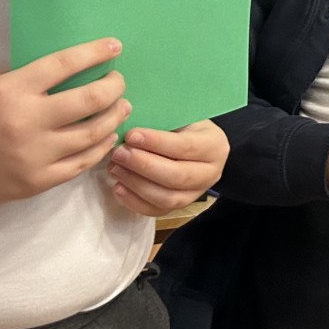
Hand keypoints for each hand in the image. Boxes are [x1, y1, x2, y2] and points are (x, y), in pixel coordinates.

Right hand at [0, 37, 130, 211]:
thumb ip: (28, 79)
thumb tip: (74, 69)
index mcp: (11, 91)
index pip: (64, 65)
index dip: (94, 53)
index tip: (114, 47)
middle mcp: (26, 122)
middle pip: (90, 100)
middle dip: (113, 86)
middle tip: (118, 80)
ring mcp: (34, 156)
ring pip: (94, 134)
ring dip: (115, 116)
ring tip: (122, 106)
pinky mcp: (37, 182)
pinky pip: (82, 163)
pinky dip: (101, 146)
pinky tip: (107, 135)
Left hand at [109, 119, 228, 215]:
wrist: (195, 143)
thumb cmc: (183, 126)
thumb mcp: (180, 116)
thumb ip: (160, 121)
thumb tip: (128, 123)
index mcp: (214, 145)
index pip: (185, 147)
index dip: (156, 142)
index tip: (131, 135)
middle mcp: (210, 173)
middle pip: (177, 176)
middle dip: (143, 166)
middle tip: (119, 153)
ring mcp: (196, 193)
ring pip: (167, 198)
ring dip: (136, 184)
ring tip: (115, 168)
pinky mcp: (180, 205)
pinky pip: (157, 211)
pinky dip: (134, 202)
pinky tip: (118, 187)